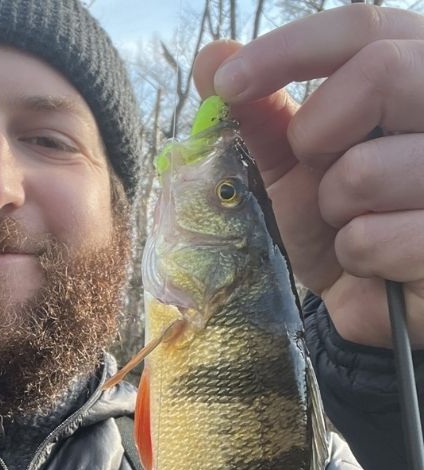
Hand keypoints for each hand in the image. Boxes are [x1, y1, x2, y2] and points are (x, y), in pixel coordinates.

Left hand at [192, 4, 423, 348]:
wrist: (370, 297)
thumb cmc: (337, 219)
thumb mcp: (293, 163)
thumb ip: (261, 113)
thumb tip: (211, 56)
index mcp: (418, 73)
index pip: (362, 27)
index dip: (287, 49)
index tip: (228, 85)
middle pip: (382, 73)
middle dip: (317, 131)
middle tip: (315, 166)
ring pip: (368, 168)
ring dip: (333, 208)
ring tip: (352, 222)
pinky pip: (374, 237)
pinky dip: (354, 255)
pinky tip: (376, 262)